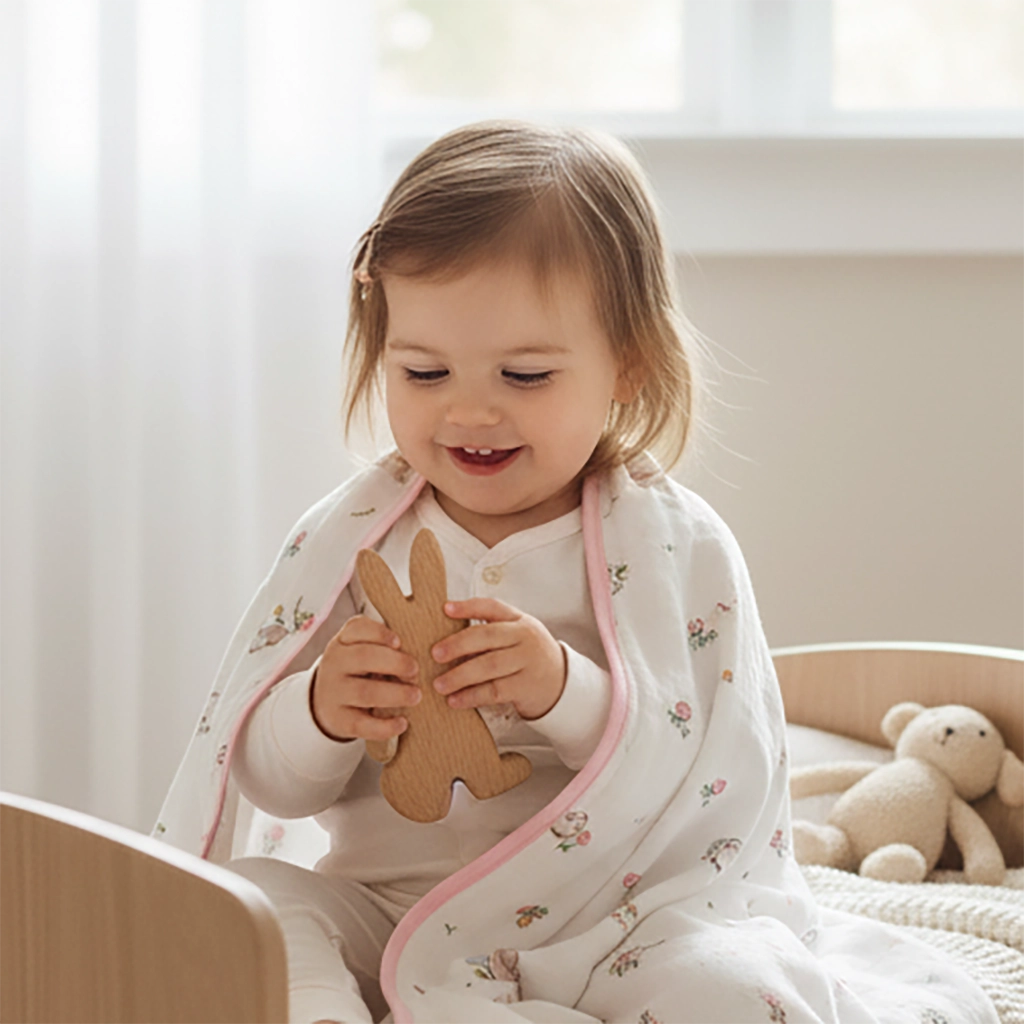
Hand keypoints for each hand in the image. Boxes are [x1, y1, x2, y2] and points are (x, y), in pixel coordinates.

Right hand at [310, 615, 421, 742]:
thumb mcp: (360, 650)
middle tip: (415, 670)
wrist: (324, 703)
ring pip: (365, 692)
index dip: (380, 633)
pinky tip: (403, 723)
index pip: (357, 628)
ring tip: (416, 696)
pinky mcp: (339, 720)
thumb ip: (382, 646)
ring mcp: (334, 693)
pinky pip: (362, 725)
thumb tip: (416, 651)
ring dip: (395, 694)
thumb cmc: (355, 671)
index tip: (399, 641)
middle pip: (364, 657)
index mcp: (342, 642)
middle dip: (395, 663)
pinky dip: (385, 726)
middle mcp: (334, 664)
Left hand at [430, 598, 566, 720]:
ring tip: (439, 684)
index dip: (469, 607)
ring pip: (489, 666)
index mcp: (519, 620)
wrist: (562, 682)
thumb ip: (491, 631)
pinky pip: (494, 691)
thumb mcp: (517, 635)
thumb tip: (447, 637)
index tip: (446, 609)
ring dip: (460, 675)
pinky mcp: (526, 687)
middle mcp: (525, 637)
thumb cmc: (528, 656)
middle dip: (458, 644)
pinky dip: (472, 696)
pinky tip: (455, 700)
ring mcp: (528, 662)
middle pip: (488, 636)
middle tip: (435, 654)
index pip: (492, 607)